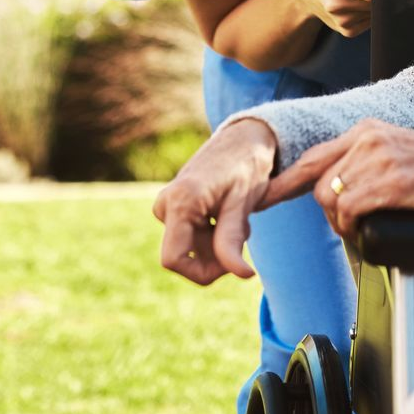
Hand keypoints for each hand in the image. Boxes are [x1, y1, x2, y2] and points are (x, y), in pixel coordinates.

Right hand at [152, 118, 277, 284]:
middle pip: (183, 256)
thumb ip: (234, 239)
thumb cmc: (247, 165)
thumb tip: (242, 275)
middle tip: (245, 231)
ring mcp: (168, 206)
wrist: (244, 137)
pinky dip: (213, 234)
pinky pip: (190, 236)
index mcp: (181, 202)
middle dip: (215, 255)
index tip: (233, 265)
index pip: (173, 259)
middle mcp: (166, 204)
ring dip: (217, 243)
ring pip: (189, 247)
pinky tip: (229, 214)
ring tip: (239, 217)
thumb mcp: (244, 202)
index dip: (201, 272)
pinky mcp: (174, 207)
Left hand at [261, 119, 413, 237]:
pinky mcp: (395, 182)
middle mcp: (371, 137)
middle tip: (348, 228)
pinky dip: (352, 229)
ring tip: (363, 231)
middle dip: (325, 212)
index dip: (285, 182)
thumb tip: (339, 191)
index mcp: (371, 129)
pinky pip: (350, 210)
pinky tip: (368, 233)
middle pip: (318, 181)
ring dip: (340, 223)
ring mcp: (383, 158)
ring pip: (331, 198)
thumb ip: (369, 162)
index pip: (314, 156)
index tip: (263, 199)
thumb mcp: (403, 154)